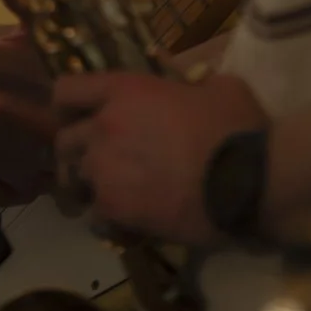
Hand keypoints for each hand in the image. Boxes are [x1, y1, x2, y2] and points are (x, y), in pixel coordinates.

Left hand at [53, 69, 267, 244]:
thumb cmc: (235, 126)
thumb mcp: (217, 87)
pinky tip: (133, 225)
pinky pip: (95, 219)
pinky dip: (110, 223)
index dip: (68, 105)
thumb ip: (191, 85)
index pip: (66, 91)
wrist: (246, 179)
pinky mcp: (114, 209)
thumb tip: (193, 90)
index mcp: (124, 90)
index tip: (79, 116)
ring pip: (77, 183)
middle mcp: (103, 127)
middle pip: (63, 142)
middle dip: (78, 152)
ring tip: (119, 197)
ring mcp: (104, 170)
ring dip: (94, 188)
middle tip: (104, 162)